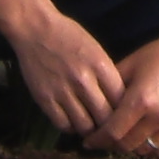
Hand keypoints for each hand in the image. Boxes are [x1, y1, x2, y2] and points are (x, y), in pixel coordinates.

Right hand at [0, 0, 124, 139]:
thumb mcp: (96, 49)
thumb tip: (118, 101)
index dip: (123, 111)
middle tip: (108, 128)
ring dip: (90, 130)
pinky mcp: (45, 99)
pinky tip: (72, 121)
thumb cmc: (68, 35)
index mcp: (100, 65)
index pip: (121, 99)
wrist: (35, 28)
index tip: (122, 115)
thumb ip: (107, 75)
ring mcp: (63, 91)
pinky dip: (70, 127)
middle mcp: (83, 80)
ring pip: (85, 126)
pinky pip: (63, 124)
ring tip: (90, 126)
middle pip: (105, 117)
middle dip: (109, 126)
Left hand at [91, 0, 158, 157]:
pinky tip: (142, 137)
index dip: (97, 139)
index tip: (88, 141)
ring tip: (122, 137)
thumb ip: (110, 87)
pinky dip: (149, 148)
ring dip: (130, 147)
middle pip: (126, 145)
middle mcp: (158, 117)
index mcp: (141, 100)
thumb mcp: (130, 64)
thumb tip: (93, 105)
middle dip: (110, 145)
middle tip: (102, 140)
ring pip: (143, 150)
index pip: (113, 131)